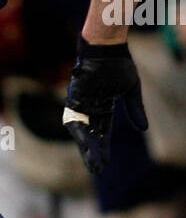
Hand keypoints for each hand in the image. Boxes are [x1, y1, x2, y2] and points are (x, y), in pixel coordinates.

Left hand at [63, 39, 147, 172]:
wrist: (106, 48)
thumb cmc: (118, 64)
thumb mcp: (130, 91)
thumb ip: (135, 109)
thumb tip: (144, 129)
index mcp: (103, 106)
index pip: (104, 132)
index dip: (105, 147)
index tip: (106, 163)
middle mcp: (90, 108)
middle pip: (92, 135)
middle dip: (95, 153)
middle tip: (97, 170)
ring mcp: (81, 104)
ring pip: (83, 132)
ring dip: (87, 148)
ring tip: (93, 164)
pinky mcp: (73, 100)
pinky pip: (75, 120)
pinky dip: (81, 134)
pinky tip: (86, 147)